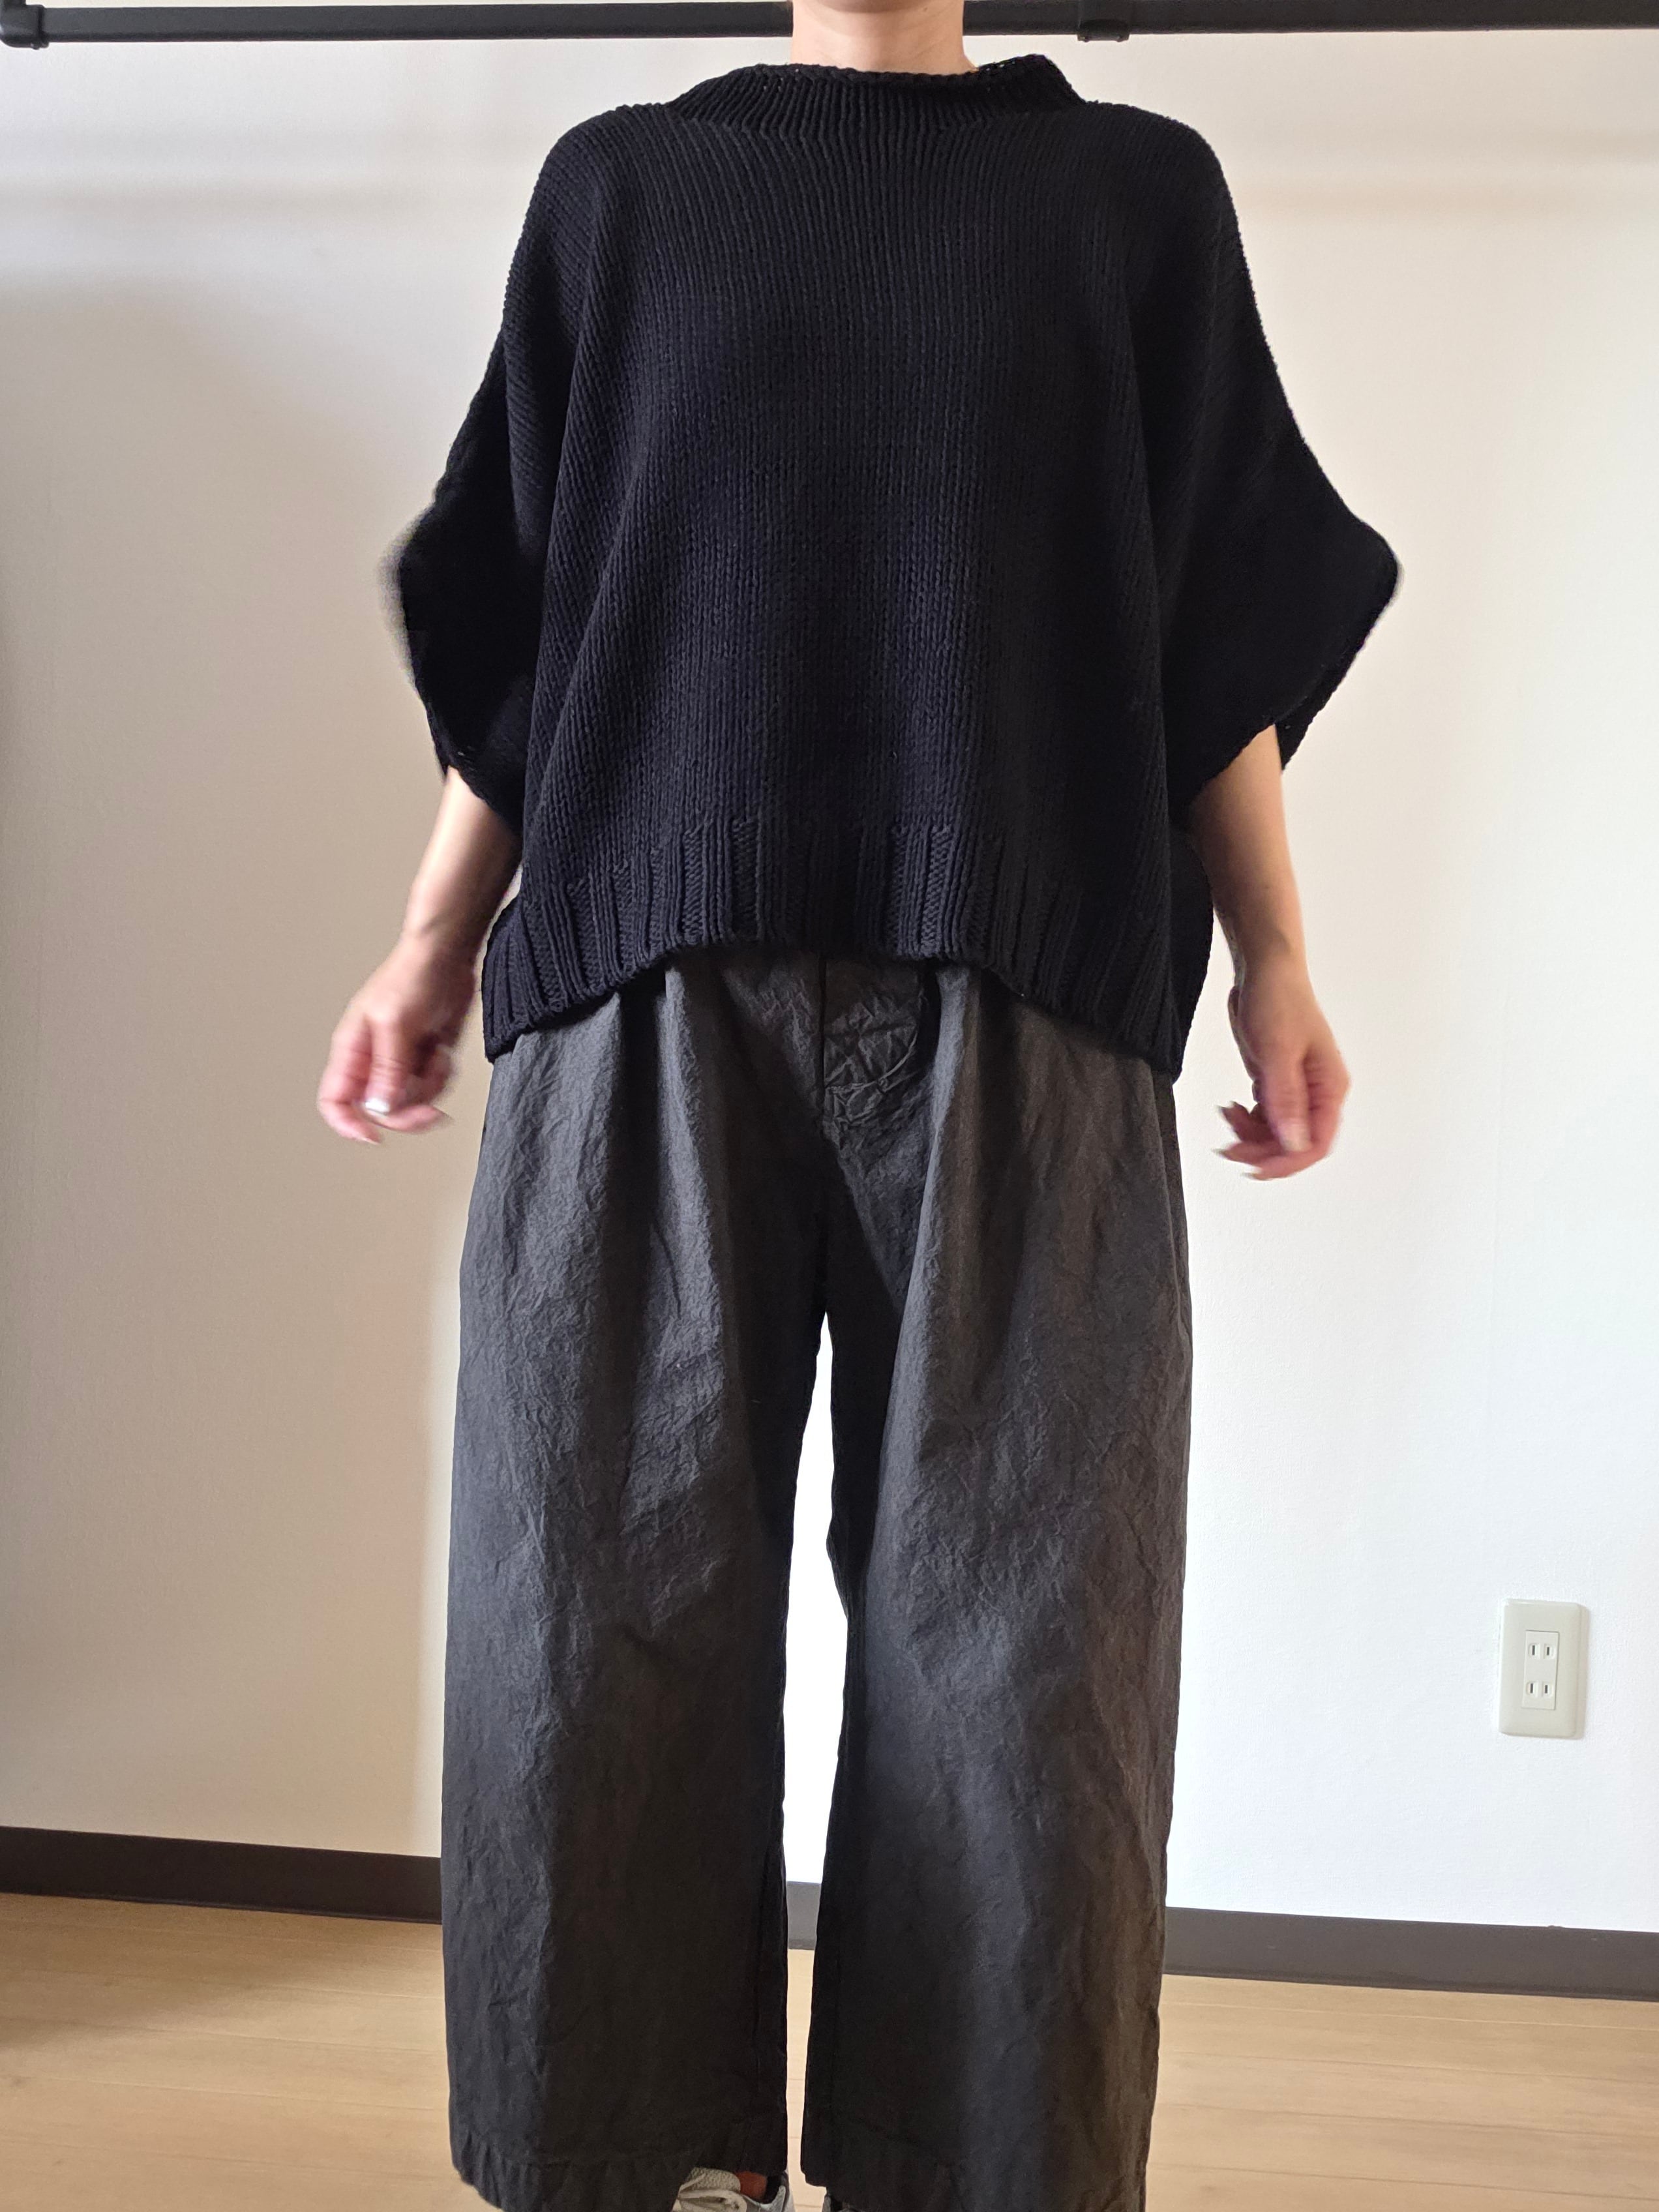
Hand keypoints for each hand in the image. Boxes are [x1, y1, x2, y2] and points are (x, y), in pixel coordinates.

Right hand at [317, 935, 476, 1143]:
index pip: (335, 1101)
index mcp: (353, 1052)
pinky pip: (434, 1089)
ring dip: (431, 1086)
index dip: (348, 1124)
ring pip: (412, 1103)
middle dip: (407, 1113)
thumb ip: (388, 1068)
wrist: (448, 958)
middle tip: (429, 1110)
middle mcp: (374, 1063)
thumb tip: (380, 1108)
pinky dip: (444, 1075)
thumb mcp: (396, 1023)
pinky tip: (443, 1051)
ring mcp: (401, 1064)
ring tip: (435, 1055)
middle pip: (380, 1113)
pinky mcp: (426, 1061)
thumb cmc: (412, 977)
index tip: (373, 1137)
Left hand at [1216, 945, 1347, 1179]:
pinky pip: (1264, 1117)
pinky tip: (1230, 1110)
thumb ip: (1286, 1099)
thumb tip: (1294, 1142)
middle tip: (1229, 1148)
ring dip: (1250, 1137)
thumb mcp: (1277, 1051)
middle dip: (1262, 1151)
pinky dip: (1245, 1122)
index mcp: (1329, 1087)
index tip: (1256, 1167)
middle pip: (1294, 1143)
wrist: (1263, 970)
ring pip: (1276, 1133)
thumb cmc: (1278, 1000)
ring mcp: (1296, 1089)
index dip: (1288, 1161)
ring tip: (1227, 1119)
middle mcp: (1317, 1092)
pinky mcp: (1276, 1082)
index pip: (1317, 1142)